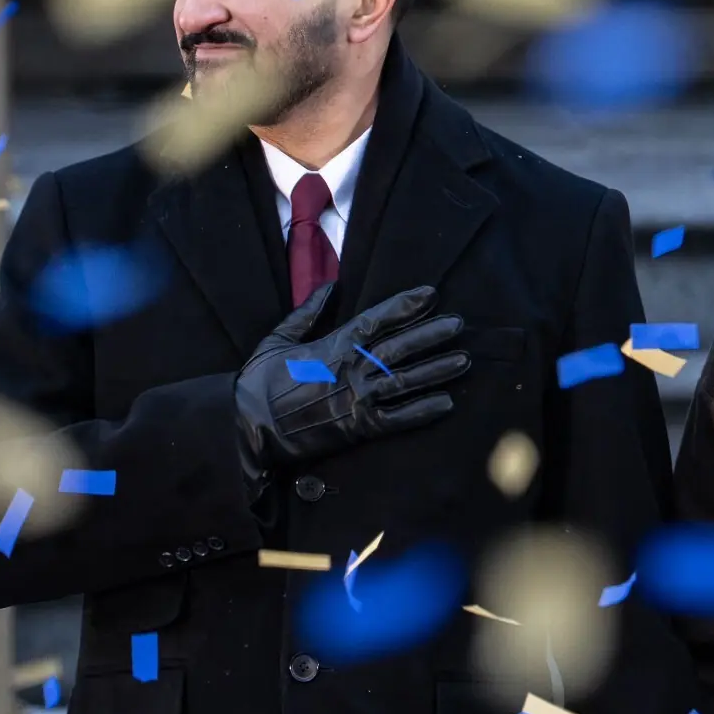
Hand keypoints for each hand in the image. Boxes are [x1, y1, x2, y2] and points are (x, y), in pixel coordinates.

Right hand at [233, 283, 469, 482]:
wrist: (249, 427)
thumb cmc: (260, 382)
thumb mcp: (279, 339)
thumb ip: (308, 313)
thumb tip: (331, 286)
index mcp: (334, 345)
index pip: (378, 319)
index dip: (406, 306)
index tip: (431, 294)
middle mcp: (352, 369)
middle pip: (400, 348)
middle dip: (431, 334)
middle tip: (459, 324)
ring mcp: (357, 398)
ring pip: (406, 381)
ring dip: (437, 370)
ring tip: (464, 360)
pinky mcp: (358, 427)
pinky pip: (398, 419)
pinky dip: (422, 412)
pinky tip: (447, 404)